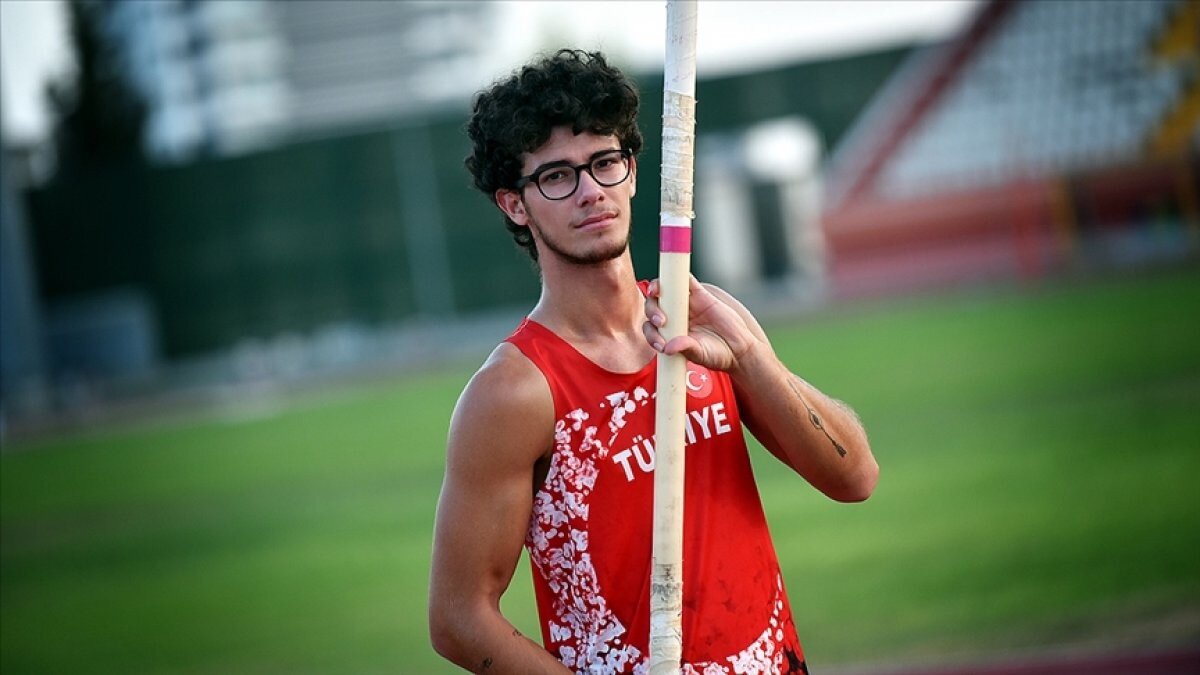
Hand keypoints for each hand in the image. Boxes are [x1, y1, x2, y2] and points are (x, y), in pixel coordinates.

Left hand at [642, 276, 758, 372]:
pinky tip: (675, 276)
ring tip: (655, 292)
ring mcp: (686, 304)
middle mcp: (674, 317)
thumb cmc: (716, 354)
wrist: (738, 347)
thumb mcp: (700, 354)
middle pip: (654, 306)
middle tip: (661, 321)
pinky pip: (686, 280)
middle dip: (652, 311)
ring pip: (666, 290)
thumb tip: (668, 348)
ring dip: (657, 288)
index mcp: (669, 333)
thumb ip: (685, 349)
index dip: (651, 334)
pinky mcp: (700, 294)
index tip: (660, 345)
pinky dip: (679, 275)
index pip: (651, 328)